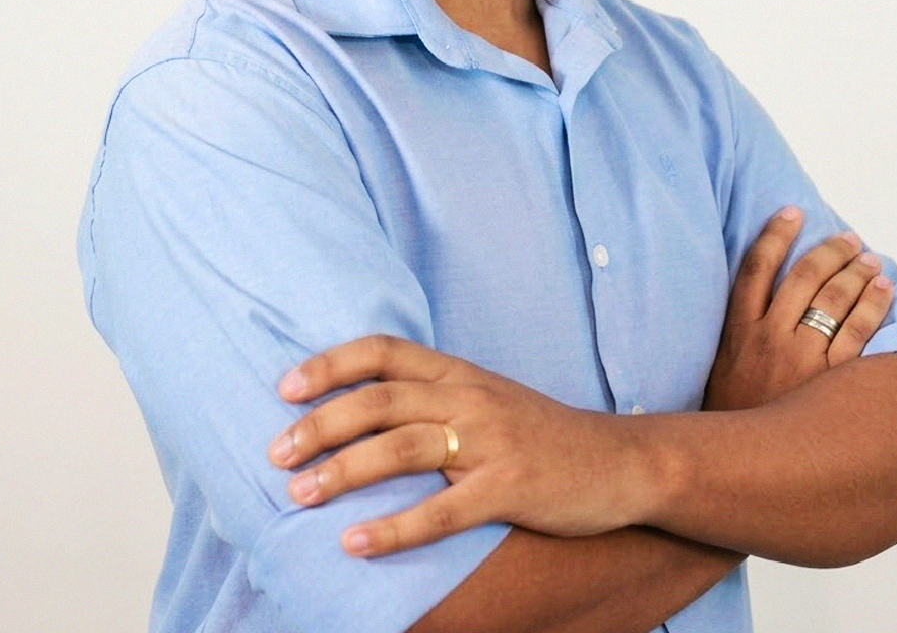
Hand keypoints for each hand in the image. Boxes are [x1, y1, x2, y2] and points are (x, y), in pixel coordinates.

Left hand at [269, 335, 645, 555]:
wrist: (620, 461)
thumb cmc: (541, 434)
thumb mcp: (487, 398)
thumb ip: (434, 398)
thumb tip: (361, 414)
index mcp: (459, 372)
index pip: (384, 351)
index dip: (331, 364)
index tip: (285, 387)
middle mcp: (470, 397)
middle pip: (381, 399)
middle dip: (321, 424)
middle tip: (276, 454)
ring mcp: (491, 441)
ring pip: (403, 448)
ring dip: (344, 472)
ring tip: (299, 495)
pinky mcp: (510, 487)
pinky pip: (442, 510)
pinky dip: (394, 528)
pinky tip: (356, 544)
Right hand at [703, 206, 893, 411]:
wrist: (735, 471)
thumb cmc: (731, 421)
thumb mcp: (720, 370)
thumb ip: (738, 337)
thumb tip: (760, 305)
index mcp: (738, 331)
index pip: (754, 268)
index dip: (773, 236)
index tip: (790, 213)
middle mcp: (768, 338)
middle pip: (802, 278)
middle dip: (828, 252)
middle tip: (848, 239)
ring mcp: (800, 360)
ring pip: (833, 300)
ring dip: (855, 273)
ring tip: (870, 260)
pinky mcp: (829, 385)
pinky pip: (859, 335)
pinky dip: (874, 307)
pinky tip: (884, 291)